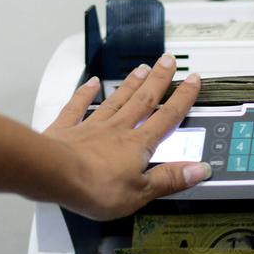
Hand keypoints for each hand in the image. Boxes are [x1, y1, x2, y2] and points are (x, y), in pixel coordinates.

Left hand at [42, 53, 209, 219]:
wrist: (54, 176)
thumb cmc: (94, 187)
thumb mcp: (141, 192)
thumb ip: (170, 179)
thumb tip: (199, 171)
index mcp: (138, 145)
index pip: (167, 117)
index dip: (182, 98)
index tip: (192, 81)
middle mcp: (117, 130)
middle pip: (143, 100)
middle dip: (158, 80)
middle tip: (168, 61)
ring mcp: (92, 126)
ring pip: (116, 100)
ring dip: (131, 83)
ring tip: (142, 68)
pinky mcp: (67, 129)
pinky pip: (78, 106)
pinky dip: (85, 93)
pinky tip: (91, 83)